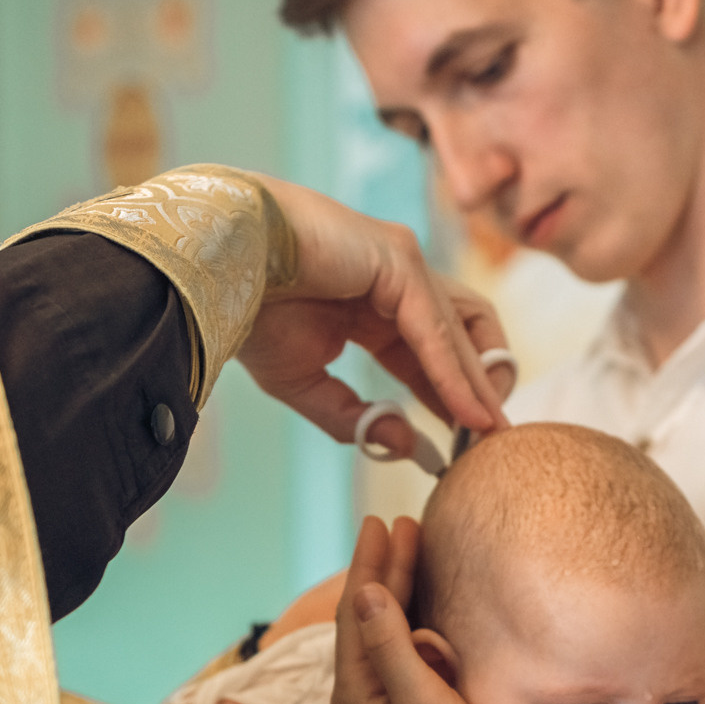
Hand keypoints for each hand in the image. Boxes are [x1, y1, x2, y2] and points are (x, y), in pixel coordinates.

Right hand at [248, 175, 510, 455]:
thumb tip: (405, 446)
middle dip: (479, 384)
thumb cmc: (247, 310)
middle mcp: (395, 279)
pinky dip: (453, 373)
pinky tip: (465, 411)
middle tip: (488, 436)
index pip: (428, 352)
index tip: (459, 442)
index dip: (449, 395)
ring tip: (487, 428)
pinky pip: (435, 328)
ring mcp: (401, 263)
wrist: (215, 265)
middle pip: (462, 334)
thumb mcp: (302, 381)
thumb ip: (355, 417)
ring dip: (478, 380)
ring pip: (460, 328)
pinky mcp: (399, 257)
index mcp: (370, 303)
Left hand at [329, 516, 521, 703]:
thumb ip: (392, 645)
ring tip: (410, 551)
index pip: (356, 615)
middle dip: (383, 572)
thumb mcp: (423, 702)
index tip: (382, 522)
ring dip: (397, 594)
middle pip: (367, 621)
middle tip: (399, 525)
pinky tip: (421, 605)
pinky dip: (411, 624)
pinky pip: (401, 656)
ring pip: (384, 636)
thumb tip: (366, 591)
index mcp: (353, 698)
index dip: (370, 566)